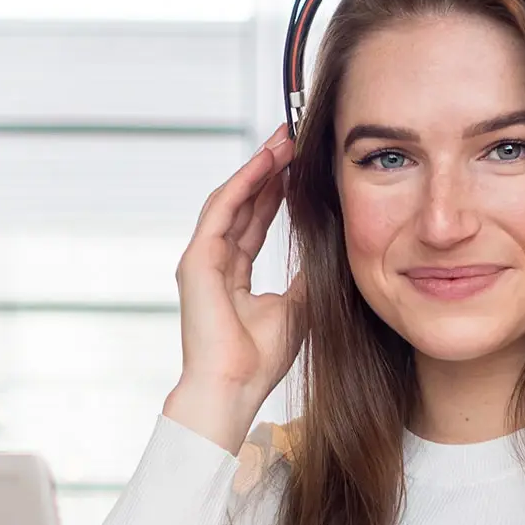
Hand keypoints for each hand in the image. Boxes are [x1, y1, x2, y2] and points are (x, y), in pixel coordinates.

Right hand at [164, 129, 306, 452]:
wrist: (234, 386)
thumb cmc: (261, 359)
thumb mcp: (297, 307)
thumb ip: (305, 276)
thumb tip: (327, 250)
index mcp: (233, 275)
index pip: (255, 221)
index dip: (277, 192)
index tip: (299, 166)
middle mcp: (214, 261)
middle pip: (242, 203)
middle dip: (268, 170)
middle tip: (292, 138)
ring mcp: (202, 259)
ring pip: (231, 199)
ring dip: (257, 168)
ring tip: (283, 141)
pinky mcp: (197, 259)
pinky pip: (221, 210)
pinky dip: (243, 183)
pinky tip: (265, 162)